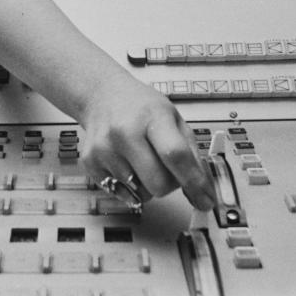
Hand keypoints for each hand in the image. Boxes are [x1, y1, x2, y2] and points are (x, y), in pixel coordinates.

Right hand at [79, 73, 215, 210]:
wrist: (102, 96)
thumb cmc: (140, 107)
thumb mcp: (174, 119)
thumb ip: (191, 154)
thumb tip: (203, 192)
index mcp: (152, 117)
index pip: (175, 155)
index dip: (194, 181)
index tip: (205, 200)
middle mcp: (125, 132)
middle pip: (158, 184)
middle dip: (170, 184)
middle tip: (166, 168)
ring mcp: (105, 149)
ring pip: (141, 194)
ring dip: (148, 184)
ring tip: (142, 159)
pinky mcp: (90, 163)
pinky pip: (122, 194)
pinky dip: (130, 186)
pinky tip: (127, 163)